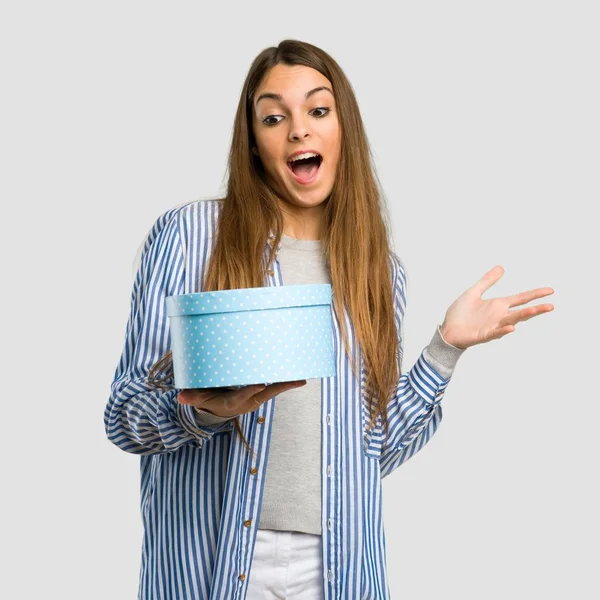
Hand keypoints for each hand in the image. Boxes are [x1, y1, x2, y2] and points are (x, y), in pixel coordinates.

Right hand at [177, 380, 306, 417]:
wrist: (220, 410)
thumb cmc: (209, 400)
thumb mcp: (200, 399)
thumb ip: (192, 397)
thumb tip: (180, 396)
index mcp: (234, 402)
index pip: (244, 395)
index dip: (252, 389)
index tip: (262, 383)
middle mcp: (249, 401)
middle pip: (268, 393)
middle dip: (281, 387)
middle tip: (296, 381)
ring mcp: (257, 398)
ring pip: (275, 390)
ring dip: (288, 384)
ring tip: (303, 377)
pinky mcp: (262, 394)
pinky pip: (276, 387)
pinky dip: (287, 382)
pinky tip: (301, 376)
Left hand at [440, 265, 553, 349]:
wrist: (447, 330)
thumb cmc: (460, 314)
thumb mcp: (473, 293)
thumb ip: (487, 281)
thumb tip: (501, 268)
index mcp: (498, 305)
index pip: (520, 298)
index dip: (535, 294)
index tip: (550, 291)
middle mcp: (499, 315)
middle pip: (521, 311)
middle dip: (536, 309)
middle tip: (551, 306)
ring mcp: (493, 326)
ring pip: (512, 321)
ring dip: (523, 316)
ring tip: (535, 311)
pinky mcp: (483, 335)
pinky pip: (495, 333)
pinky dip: (503, 330)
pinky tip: (511, 327)